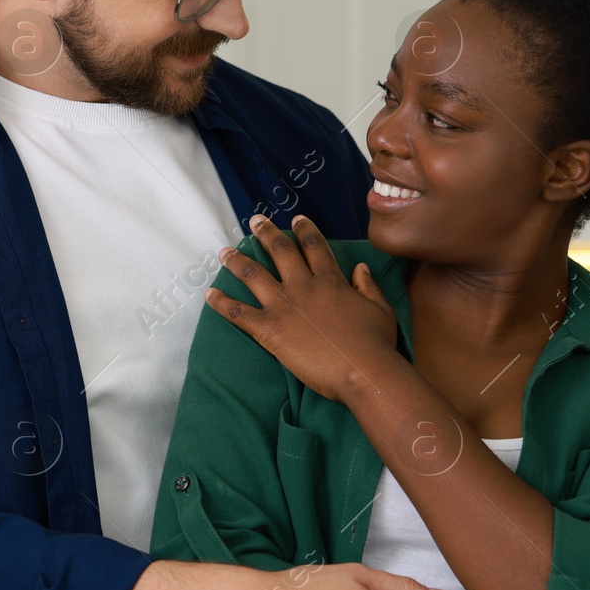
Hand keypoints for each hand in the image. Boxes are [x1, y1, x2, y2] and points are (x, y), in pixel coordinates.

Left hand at [206, 213, 397, 400]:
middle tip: (254, 221)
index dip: (304, 230)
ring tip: (224, 251)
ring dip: (237, 261)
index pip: (314, 247)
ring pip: (254, 275)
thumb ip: (368, 286)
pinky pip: (239, 313)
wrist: (363, 370)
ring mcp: (284, 306)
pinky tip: (208, 294)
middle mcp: (304, 286)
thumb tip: (359, 268)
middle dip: (266, 233)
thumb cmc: (376, 344)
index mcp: (331, 281)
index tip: (295, 219)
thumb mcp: (380, 309)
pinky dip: (222, 303)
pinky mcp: (270, 329)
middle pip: (280, 251)